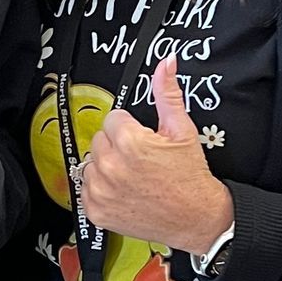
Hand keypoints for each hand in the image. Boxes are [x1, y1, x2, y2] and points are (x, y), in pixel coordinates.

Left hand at [78, 55, 233, 252]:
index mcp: (130, 143)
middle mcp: (111, 167)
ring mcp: (101, 191)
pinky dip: (100, 190)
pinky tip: (123, 191)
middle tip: (140, 160)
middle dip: (117, 145)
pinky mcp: (96, 211)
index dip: (130, 128)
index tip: (143, 141)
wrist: (196, 217)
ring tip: (132, 176)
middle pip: (99, 139)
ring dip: (107, 166)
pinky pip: (85, 188)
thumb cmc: (190, 177)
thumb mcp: (182, 130)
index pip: (112, 119)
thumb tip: (166, 63)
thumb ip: (167, 94)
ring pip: (90, 163)